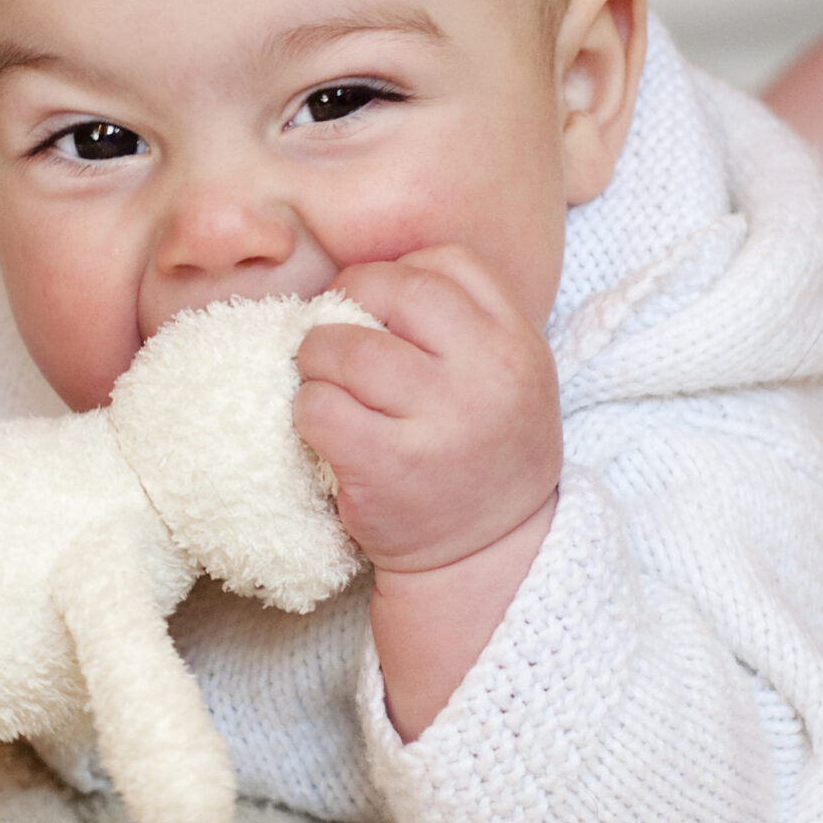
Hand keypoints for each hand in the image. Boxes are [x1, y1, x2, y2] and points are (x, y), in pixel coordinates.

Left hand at [293, 245, 561, 574]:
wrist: (488, 558)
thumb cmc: (480, 454)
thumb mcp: (505, 378)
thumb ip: (459, 324)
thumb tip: (369, 279)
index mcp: (517, 344)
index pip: (448, 264)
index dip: (395, 274)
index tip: (375, 307)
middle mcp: (485, 376)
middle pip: (393, 290)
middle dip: (346, 301)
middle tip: (334, 337)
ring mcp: (438, 422)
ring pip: (345, 349)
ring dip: (315, 359)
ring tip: (323, 383)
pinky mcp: (388, 466)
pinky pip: (319, 408)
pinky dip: (306, 412)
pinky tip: (324, 429)